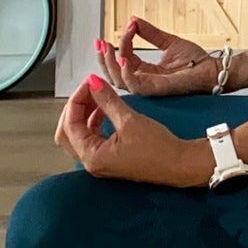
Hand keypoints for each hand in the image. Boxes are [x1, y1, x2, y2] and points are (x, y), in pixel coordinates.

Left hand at [53, 73, 207, 186]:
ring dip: (84, 113)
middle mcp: (91, 162)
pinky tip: (105, 109)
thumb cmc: (157, 148)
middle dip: (75, 108)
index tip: (90, 83)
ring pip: (79, 134)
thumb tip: (92, 82)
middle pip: (67, 132)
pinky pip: (92, 137)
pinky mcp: (109, 157)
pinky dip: (93, 121)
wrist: (179, 164)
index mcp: (92, 156)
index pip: (70, 124)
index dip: (77, 100)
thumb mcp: (130, 120)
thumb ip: (107, 100)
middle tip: (89, 89)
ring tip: (98, 95)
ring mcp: (100, 161)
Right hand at [98, 17, 221, 97]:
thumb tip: (133, 20)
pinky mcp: (157, 89)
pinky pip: (135, 85)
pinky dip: (126, 73)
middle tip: (100, 43)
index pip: (122, 60)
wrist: (212, 68)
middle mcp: (144, 80)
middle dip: (103, 58)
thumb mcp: (168, 41)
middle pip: (113, 74)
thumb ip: (150, 33)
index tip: (127, 26)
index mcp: (145, 71)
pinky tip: (123, 59)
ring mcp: (149, 86)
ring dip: (110, 64)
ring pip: (119, 81)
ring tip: (108, 48)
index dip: (119, 45)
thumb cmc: (194, 60)